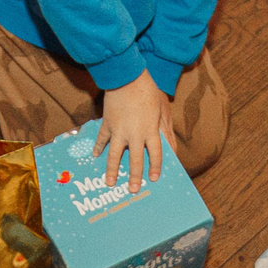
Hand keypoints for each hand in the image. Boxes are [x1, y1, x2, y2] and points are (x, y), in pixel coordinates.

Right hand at [97, 71, 173, 190]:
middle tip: (133, 190)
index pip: (155, 154)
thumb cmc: (148, 91)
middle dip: (135, 176)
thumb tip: (172, 148)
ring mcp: (119, 130)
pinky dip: (99, 148)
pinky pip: (102, 139)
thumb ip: (165, 130)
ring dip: (113, 170)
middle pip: (135, 160)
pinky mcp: (108, 123)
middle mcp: (135, 134)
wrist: (126, 76)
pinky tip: (95, 156)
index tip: (153, 179)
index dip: (155, 167)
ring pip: (115, 155)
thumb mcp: (161, 110)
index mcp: (150, 131)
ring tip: (110, 183)